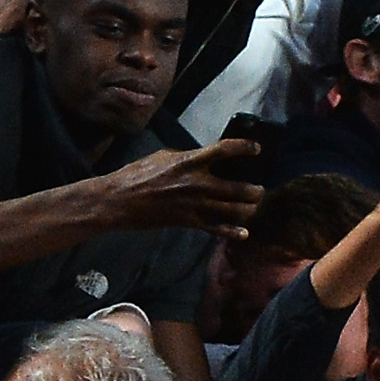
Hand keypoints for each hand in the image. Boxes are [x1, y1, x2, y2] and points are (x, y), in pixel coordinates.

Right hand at [97, 136, 266, 235]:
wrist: (120, 200)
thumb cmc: (139, 174)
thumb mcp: (164, 157)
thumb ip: (187, 158)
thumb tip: (203, 158)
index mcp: (190, 161)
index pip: (225, 150)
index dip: (245, 148)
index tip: (257, 149)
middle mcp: (197, 183)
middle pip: (238, 188)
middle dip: (254, 191)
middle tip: (259, 191)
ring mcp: (195, 205)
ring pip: (232, 210)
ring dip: (248, 209)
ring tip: (253, 207)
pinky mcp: (189, 221)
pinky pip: (217, 228)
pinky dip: (233, 232)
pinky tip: (244, 233)